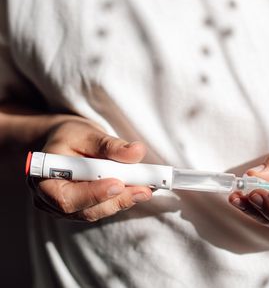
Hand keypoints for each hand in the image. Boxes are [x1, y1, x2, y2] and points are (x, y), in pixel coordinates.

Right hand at [28, 117, 151, 221]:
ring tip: (146, 189)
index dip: (94, 194)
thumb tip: (136, 152)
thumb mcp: (87, 134)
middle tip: (144, 190)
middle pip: (86, 210)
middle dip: (117, 200)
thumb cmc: (70, 136)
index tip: (118, 184)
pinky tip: (140, 190)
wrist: (64, 143)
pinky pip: (103, 208)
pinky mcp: (83, 208)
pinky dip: (122, 199)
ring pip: (97, 211)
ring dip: (123, 201)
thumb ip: (109, 145)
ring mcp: (67, 208)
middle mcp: (51, 200)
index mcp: (44, 179)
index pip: (67, 197)